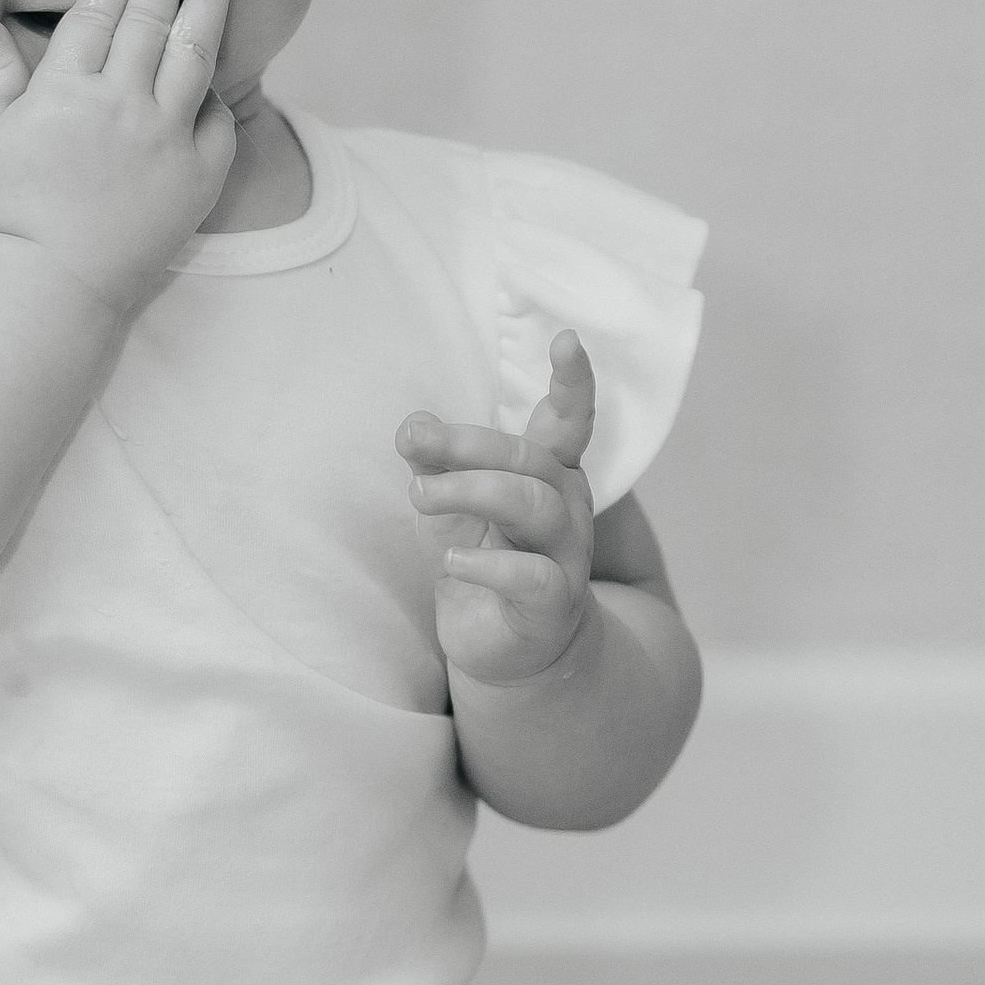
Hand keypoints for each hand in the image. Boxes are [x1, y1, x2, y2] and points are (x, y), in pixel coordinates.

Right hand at [0, 0, 236, 317]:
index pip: (99, 12)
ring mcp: (165, 139)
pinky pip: (218, 118)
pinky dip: (216, 88)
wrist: (55, 286)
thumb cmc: (13, 212)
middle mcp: (121, 106)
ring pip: (195, 52)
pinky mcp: (197, 175)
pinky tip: (217, 59)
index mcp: (66, 92)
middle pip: (152, 17)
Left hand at [399, 330, 598, 685]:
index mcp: (548, 472)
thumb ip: (434, 461)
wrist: (506, 646)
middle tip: (412, 444)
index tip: (566, 339)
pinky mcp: (553, 603)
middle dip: (469, 443)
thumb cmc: (483, 557)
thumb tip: (412, 425)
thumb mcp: (449, 502)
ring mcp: (566, 555)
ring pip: (532, 505)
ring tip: (420, 497)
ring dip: (469, 490)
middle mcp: (567, 506)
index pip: (568, 420)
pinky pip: (530, 576)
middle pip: (528, 458)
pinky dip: (486, 564)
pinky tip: (451, 561)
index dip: (573, 382)